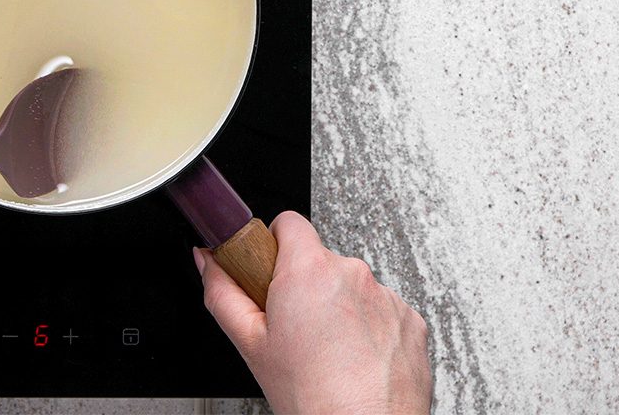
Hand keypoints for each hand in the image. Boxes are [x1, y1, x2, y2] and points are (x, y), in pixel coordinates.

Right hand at [195, 212, 430, 414]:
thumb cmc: (311, 395)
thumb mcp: (249, 342)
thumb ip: (220, 291)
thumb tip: (207, 260)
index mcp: (308, 271)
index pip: (288, 223)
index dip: (275, 244)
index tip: (270, 271)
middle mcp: (351, 273)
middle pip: (319, 259)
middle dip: (305, 284)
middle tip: (294, 326)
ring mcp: (385, 296)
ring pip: (351, 286)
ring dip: (339, 307)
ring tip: (329, 350)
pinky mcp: (411, 319)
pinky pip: (381, 309)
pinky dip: (369, 327)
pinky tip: (356, 357)